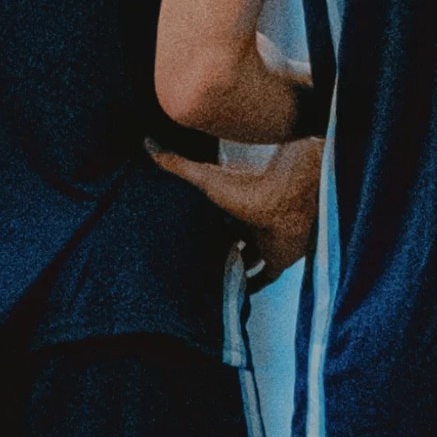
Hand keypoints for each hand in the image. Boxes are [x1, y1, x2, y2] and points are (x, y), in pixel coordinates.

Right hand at [152, 137, 321, 287]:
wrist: (288, 203)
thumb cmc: (248, 187)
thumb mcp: (205, 177)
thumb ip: (177, 164)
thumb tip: (147, 143)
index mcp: (234, 201)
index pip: (216, 212)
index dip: (202, 220)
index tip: (182, 229)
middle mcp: (250, 220)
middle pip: (232, 235)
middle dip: (217, 245)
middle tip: (192, 260)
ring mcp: (265, 240)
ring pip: (248, 256)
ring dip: (234, 266)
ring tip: (210, 280)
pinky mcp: (277, 260)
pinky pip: (264, 277)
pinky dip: (252, 286)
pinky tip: (237, 293)